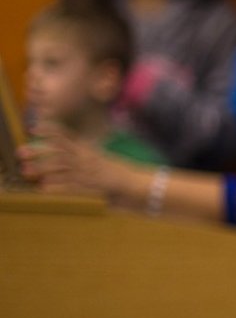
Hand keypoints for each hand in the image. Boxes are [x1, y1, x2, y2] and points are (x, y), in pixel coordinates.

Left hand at [19, 124, 134, 198]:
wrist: (132, 181)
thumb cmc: (115, 170)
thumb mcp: (98, 156)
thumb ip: (83, 151)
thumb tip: (69, 146)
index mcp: (87, 150)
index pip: (66, 137)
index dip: (49, 131)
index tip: (33, 128)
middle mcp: (85, 159)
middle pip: (58, 152)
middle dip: (39, 152)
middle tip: (21, 153)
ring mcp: (87, 173)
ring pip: (61, 169)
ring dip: (42, 170)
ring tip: (26, 172)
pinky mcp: (89, 187)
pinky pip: (70, 187)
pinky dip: (57, 187)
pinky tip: (43, 188)